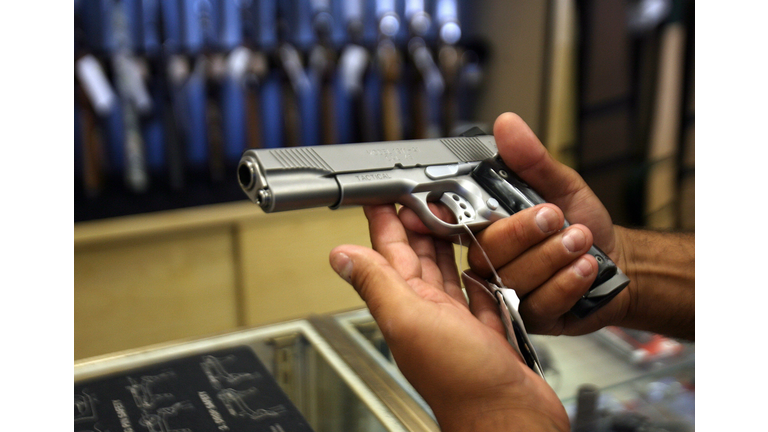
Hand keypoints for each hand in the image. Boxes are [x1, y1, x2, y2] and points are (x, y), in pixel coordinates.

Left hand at [330, 205, 569, 431]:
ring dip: (445, 244)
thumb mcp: (410, 320)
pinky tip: (479, 263)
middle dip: (416, 223)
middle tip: (418, 195)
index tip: (382, 195)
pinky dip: (477, 275)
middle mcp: (429, 312)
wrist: (509, 420)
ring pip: (446, 273)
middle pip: (418, 258)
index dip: (385, 222)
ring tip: (446, 217)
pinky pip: (478, 295)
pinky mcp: (487, 333)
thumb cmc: (463, 382)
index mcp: (407, 306)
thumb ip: (378, 285)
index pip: (389, 253)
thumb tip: (341, 257)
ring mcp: (458, 323)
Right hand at [400, 112, 630, 335]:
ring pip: (513, 278)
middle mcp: (489, 262)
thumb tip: (507, 125)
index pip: (449, 223)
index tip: (435, 210)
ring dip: (553, 256)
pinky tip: (584, 268)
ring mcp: (507, 294)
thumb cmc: (582, 224)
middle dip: (523, 232)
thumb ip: (531, 160)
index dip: (436, 218)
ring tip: (582, 240)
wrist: (618, 263)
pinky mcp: (529, 319)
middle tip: (555, 217)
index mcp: (485, 227)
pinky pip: (540, 303)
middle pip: (484, 252)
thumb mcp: (560, 185)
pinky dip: (567, 282)